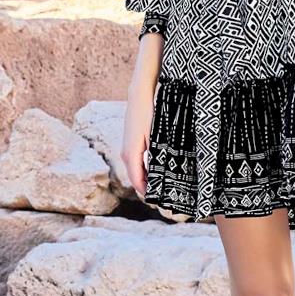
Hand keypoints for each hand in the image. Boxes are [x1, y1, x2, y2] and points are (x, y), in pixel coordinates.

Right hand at [121, 51, 159, 197]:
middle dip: (150, 189)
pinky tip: (160, 172)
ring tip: (166, 188)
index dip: (149, 194)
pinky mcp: (131, 144)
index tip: (163, 202)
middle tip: (168, 198)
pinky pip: (137, 163)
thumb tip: (159, 175)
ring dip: (148, 180)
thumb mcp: (156, 135)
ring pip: (137, 172)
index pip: (138, 182)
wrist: (140, 93)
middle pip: (137, 180)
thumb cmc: (150, 112)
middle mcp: (126, 154)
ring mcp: (127, 149)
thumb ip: (156, 156)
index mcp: (131, 154)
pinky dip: (146, 171)